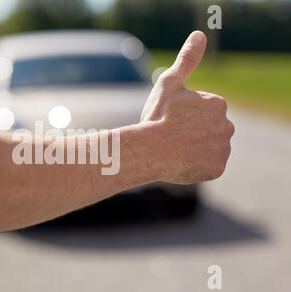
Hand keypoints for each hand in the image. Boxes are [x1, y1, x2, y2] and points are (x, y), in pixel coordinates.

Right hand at [140, 31, 234, 183]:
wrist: (149, 151)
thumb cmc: (157, 116)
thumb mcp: (169, 83)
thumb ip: (187, 60)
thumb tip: (200, 35)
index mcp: (217, 104)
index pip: (204, 111)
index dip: (185, 115)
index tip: (171, 119)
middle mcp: (227, 126)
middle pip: (208, 129)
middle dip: (193, 131)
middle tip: (171, 135)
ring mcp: (222, 150)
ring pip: (209, 147)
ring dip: (195, 148)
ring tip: (174, 149)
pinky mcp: (216, 170)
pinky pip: (208, 166)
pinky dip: (196, 165)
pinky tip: (180, 162)